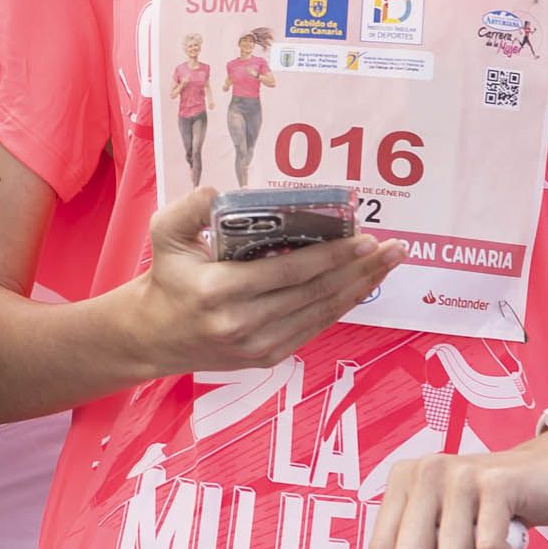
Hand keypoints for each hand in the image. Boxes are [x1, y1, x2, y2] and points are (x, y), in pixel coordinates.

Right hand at [129, 186, 401, 375]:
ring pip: (321, 312)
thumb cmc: (166, 278)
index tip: (364, 237)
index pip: (289, 271)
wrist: (154, 336)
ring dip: (360, 287)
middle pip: (315, 292)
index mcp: (219, 290)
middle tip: (393, 247)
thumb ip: (189, 208)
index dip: (331, 255)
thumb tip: (220, 191)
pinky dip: (341, 306)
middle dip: (359, 268)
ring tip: (389, 264)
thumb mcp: (164, 235)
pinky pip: (313, 328)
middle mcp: (243, 322)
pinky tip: (360, 287)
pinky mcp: (267, 357)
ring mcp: (258, 345)